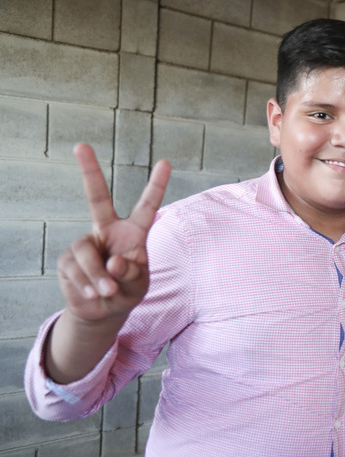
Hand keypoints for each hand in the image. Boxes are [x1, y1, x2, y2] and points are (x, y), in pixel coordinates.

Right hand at [57, 143, 170, 324]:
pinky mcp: (67, 259)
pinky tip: (93, 294)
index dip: (156, 186)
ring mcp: (86, 243)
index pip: (147, 207)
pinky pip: (75, 269)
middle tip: (80, 145)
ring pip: (86, 253)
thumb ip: (131, 274)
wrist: (102, 310)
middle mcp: (108, 231)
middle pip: (97, 198)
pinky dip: (86, 287)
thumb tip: (112, 263)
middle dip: (89, 172)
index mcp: (134, 233)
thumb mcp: (138, 285)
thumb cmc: (126, 291)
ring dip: (96, 277)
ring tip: (106, 292)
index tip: (166, 162)